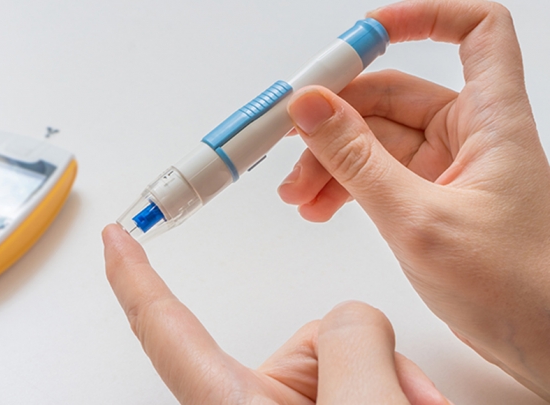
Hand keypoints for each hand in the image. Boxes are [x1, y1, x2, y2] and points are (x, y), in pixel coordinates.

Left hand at [103, 224, 449, 404]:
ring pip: (345, 359)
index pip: (162, 327)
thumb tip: (354, 322)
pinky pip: (358, 383)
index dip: (132, 277)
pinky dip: (390, 395)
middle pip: (310, 340)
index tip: (114, 240)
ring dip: (389, 385)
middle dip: (366, 356)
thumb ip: (351, 343)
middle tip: (402, 399)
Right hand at [278, 0, 549, 398]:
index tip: (363, 32)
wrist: (539, 345)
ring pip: (374, 139)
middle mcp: (468, 135)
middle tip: (288, 139)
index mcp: (491, 122)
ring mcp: (444, 168)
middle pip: (392, 94)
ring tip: (296, 195)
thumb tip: (310, 108)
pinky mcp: (427, 198)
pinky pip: (375, 173)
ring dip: (329, 160)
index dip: (422, 18)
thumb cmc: (514, 288)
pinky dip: (343, 186)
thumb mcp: (419, 220)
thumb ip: (358, 161)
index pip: (474, 32)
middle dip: (335, 118)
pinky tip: (316, 207)